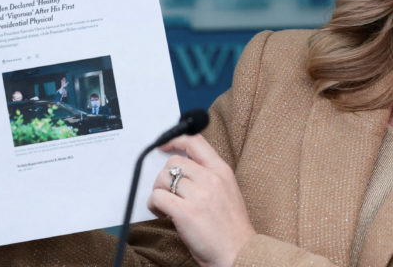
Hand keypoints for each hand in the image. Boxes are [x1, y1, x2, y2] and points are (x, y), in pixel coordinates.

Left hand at [148, 134, 254, 266]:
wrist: (238, 252)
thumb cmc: (230, 226)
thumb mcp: (227, 190)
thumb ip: (208, 175)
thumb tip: (181, 168)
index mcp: (222, 170)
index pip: (195, 141)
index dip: (175, 140)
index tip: (164, 146)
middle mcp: (211, 178)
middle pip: (174, 162)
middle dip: (164, 177)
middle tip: (169, 193)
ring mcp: (199, 195)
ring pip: (163, 178)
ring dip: (159, 191)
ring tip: (167, 206)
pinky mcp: (185, 212)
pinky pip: (158, 197)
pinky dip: (154, 205)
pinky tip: (163, 215)